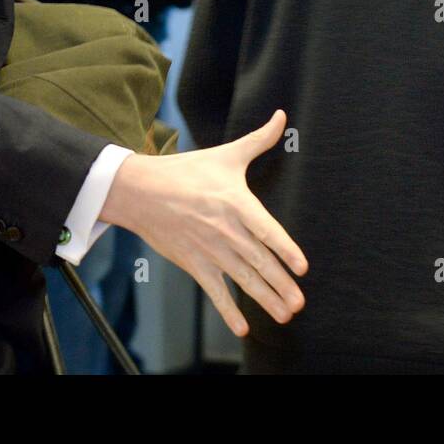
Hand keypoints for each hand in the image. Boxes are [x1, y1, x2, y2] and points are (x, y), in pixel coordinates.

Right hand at [98, 110, 307, 335]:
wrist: (141, 191)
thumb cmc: (187, 171)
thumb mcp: (227, 155)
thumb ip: (259, 140)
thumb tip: (281, 116)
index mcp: (236, 202)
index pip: (267, 230)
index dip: (285, 249)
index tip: (301, 267)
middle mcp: (225, 229)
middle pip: (258, 261)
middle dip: (280, 284)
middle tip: (299, 303)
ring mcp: (209, 249)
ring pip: (242, 279)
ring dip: (264, 299)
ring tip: (285, 314)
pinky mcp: (193, 263)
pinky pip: (214, 291)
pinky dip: (228, 310)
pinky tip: (243, 327)